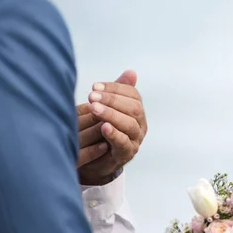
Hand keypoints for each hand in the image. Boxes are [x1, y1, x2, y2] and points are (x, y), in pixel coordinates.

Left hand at [77, 70, 147, 185]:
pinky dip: (114, 134)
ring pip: (130, 124)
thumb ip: (118, 92)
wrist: (95, 160)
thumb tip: (131, 72)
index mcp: (138, 111)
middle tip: (92, 96)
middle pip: (134, 108)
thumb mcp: (108, 108)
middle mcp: (140, 124)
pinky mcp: (126, 154)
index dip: (115, 88)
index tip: (95, 86)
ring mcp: (135, 140)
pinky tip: (103, 126)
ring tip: (94, 108)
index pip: (132, 94)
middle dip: (112, 100)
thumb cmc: (101, 130)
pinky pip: (123, 142)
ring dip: (111, 114)